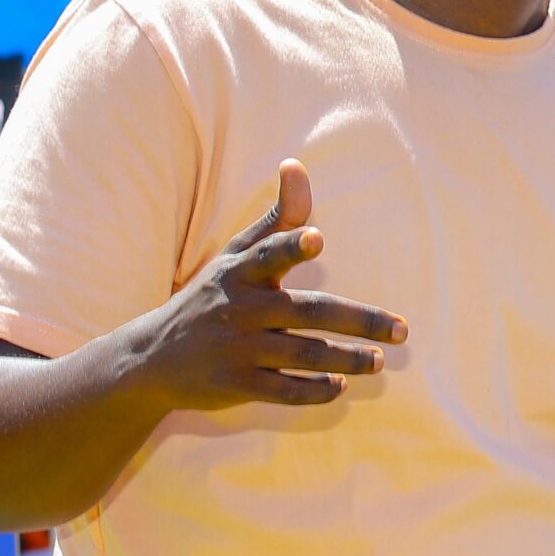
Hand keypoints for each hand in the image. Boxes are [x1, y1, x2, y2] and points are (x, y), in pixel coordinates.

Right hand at [119, 159, 405, 411]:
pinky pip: (283, 390)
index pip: (269, 254)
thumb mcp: (236, 254)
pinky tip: (340, 386)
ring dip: (347, 359)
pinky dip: (314, 391)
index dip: (293, 246)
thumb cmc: (211, 295)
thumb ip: (277, 219)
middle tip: (402, 330)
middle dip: (360, 322)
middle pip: (308, 312)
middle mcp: (239, 308)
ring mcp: (237, 349)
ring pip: (303, 355)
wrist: (152, 356)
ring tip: (379, 360)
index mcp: (241, 272)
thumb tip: (296, 165)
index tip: (318, 238)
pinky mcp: (235, 384)